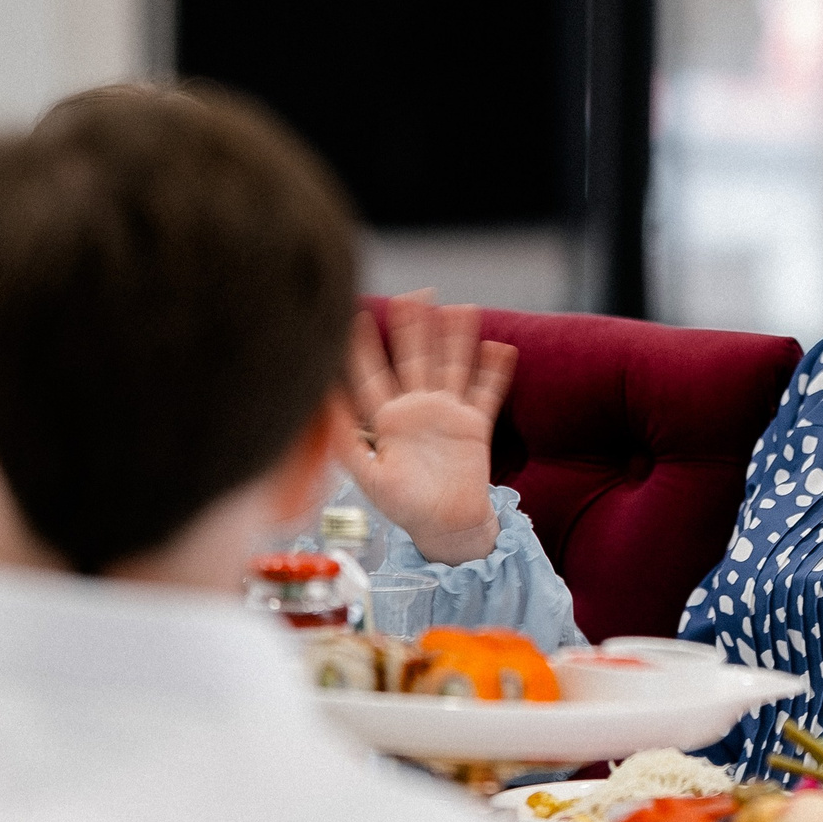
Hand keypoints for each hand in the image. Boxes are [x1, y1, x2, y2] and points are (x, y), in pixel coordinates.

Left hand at [344, 291, 515, 566]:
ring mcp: (447, 414)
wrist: (445, 527)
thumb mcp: (368, 477)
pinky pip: (486, 392)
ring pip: (452, 367)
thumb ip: (347, 442)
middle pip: (415, 359)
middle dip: (414, 328)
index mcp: (387, 420)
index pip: (372, 375)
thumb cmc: (404, 506)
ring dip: (456, 339)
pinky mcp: (475, 425)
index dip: (362, 348)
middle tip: (416, 295)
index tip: (354, 317)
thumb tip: (324, 406)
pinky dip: (494, 372)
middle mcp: (417, 409)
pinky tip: (498, 348)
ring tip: (460, 309)